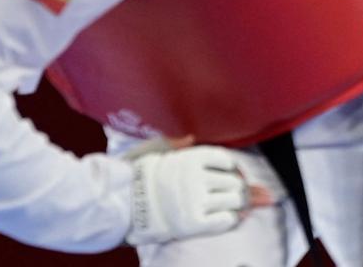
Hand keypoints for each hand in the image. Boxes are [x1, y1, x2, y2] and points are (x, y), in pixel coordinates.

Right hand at [125, 140, 277, 245]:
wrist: (119, 206)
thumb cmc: (135, 176)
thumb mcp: (151, 150)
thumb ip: (174, 143)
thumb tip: (191, 138)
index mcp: (190, 158)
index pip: (224, 160)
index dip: (232, 167)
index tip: (233, 171)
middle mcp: (196, 177)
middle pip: (233, 181)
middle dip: (239, 186)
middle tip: (243, 191)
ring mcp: (195, 200)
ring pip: (233, 200)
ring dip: (239, 203)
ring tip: (240, 205)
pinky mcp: (193, 223)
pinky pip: (224, 220)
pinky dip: (231, 218)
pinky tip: (232, 217)